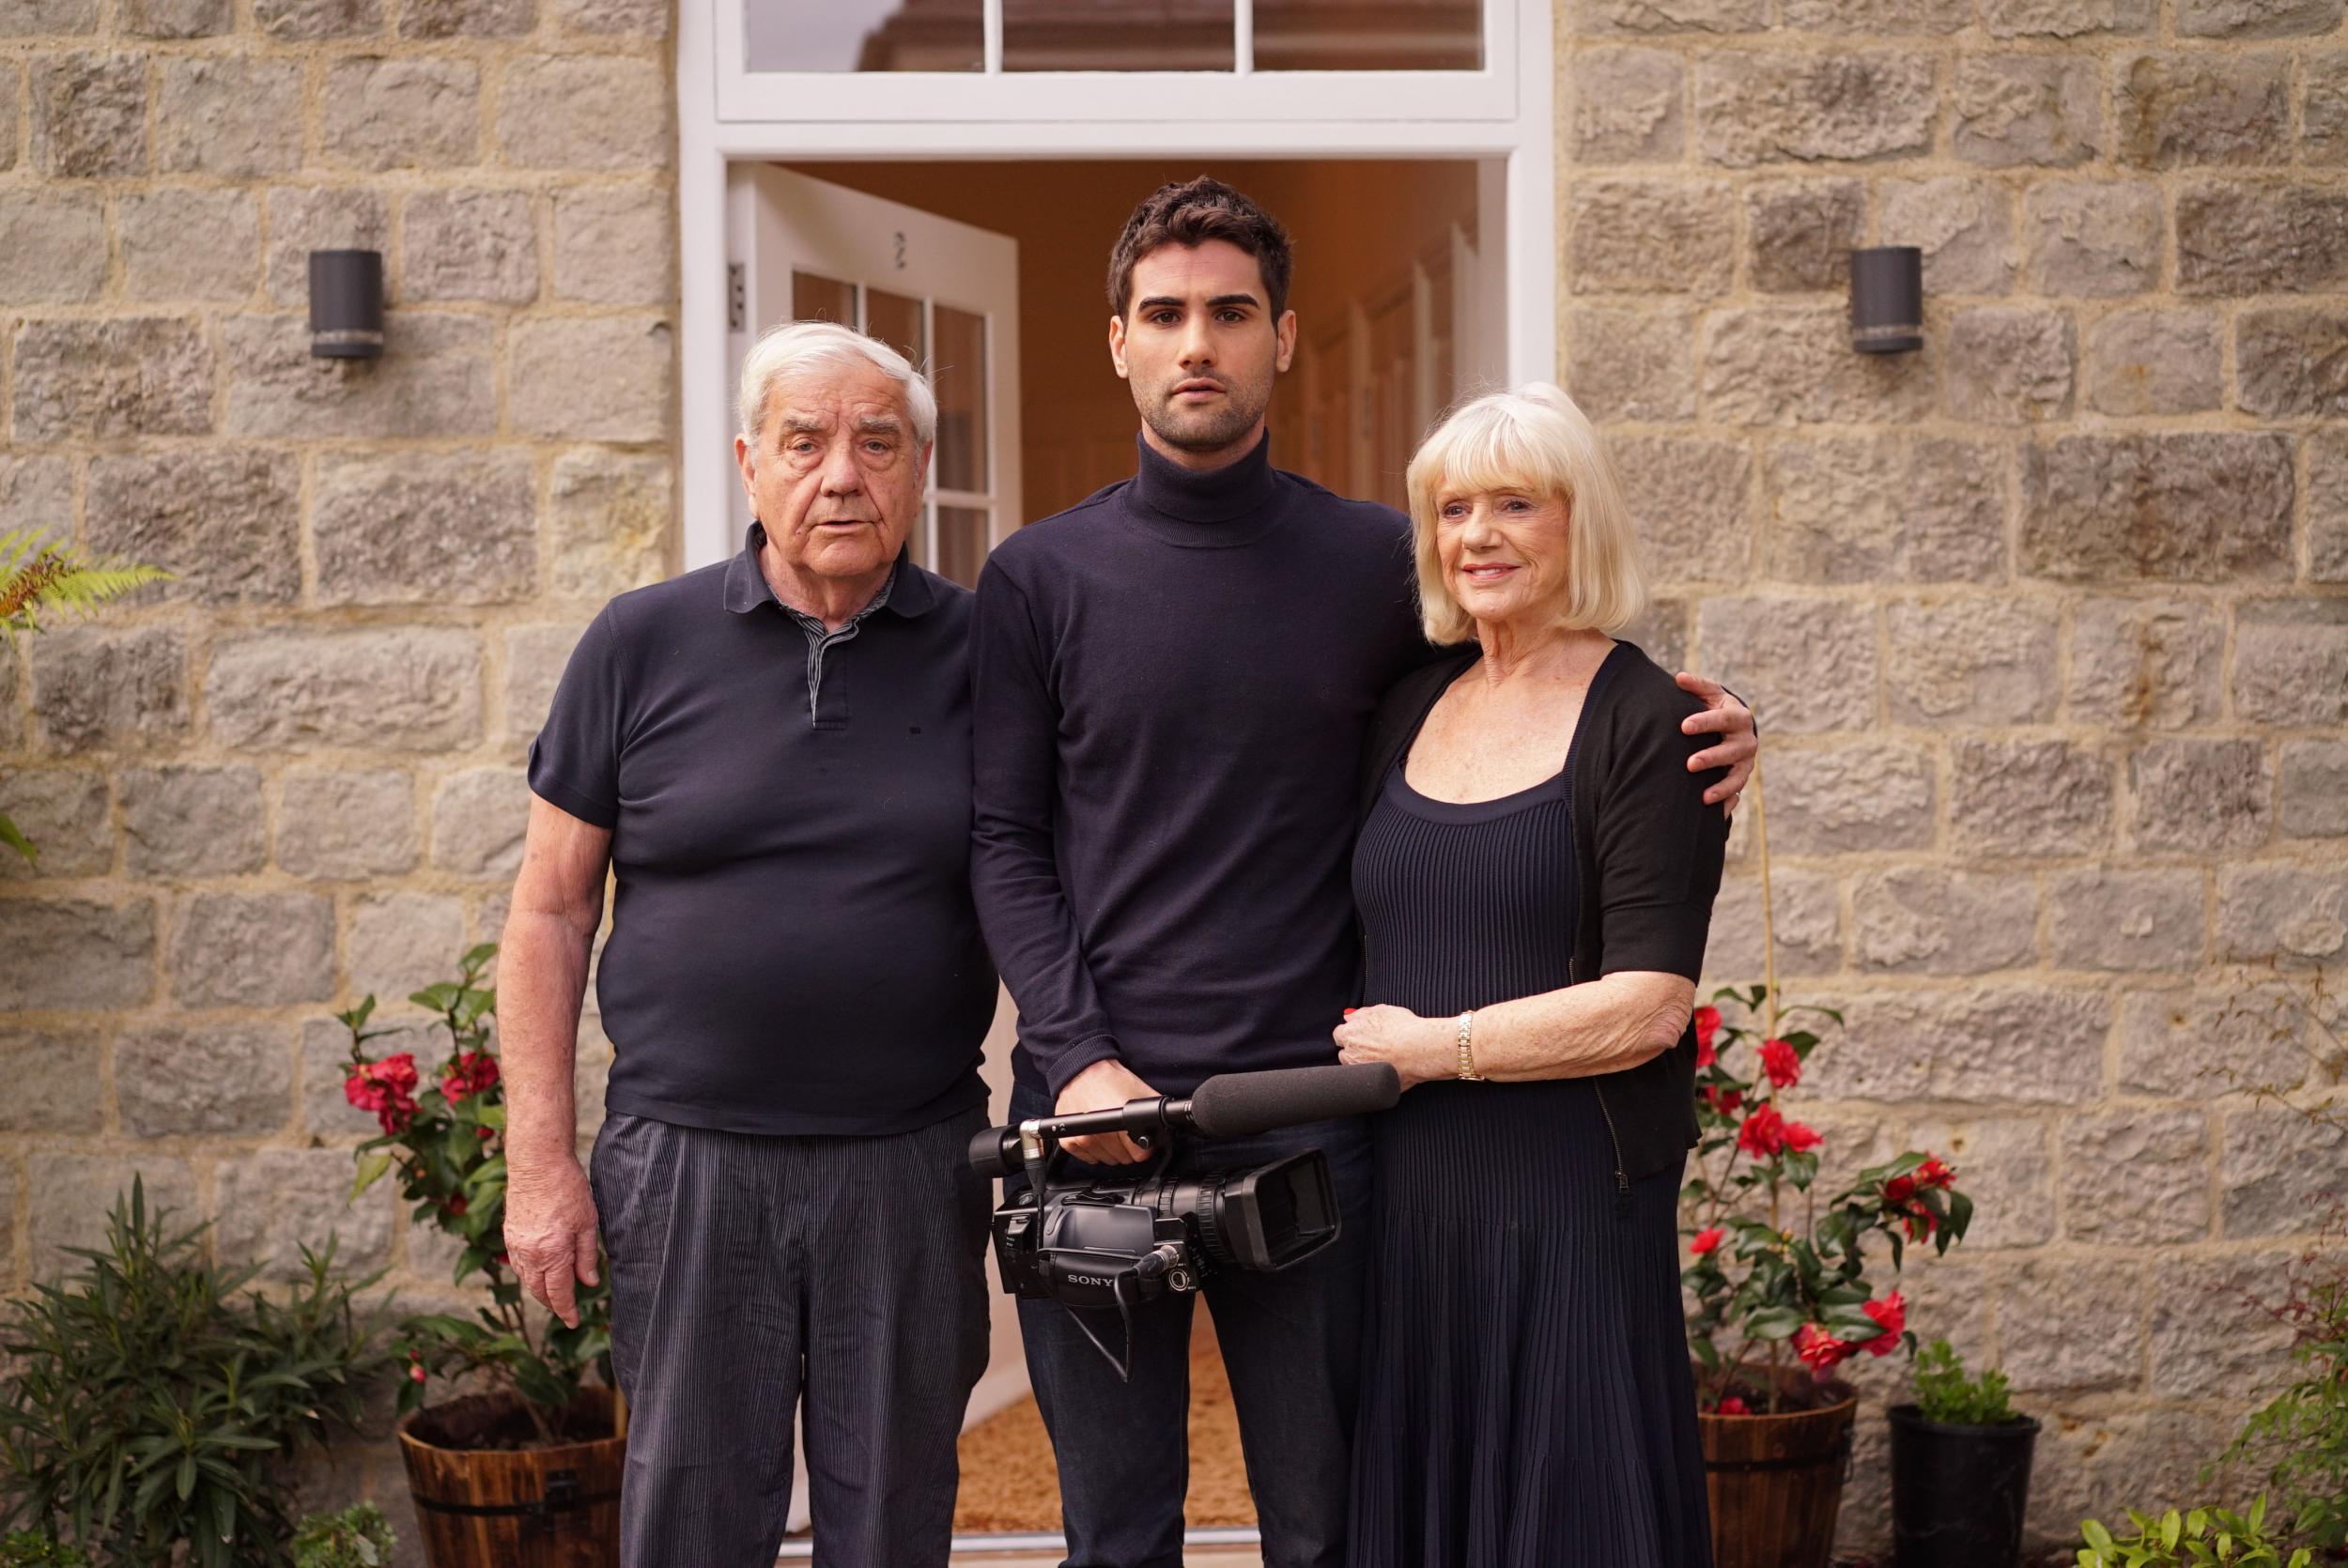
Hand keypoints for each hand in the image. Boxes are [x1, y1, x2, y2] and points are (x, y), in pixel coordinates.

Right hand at [504, 1151, 600, 1328]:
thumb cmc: (567, 1188)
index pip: (558, 1293)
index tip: (573, 1322)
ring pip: (526, 1279)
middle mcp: (529, 1254)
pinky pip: (517, 1264)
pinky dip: (529, 1273)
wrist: (537, 1163)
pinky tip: (539, 1270)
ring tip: (554, 1292)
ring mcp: (515, 1244)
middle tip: (566, 1309)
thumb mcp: (588, 1222)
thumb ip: (587, 1256)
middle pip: (539, 1291)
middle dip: (553, 1303)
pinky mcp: (509, 1234)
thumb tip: (588, 1284)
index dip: (566, 1311)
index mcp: (552, 1254)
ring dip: (539, 1289)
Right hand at [1054, 1058, 1159, 1164]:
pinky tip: (1097, 1134)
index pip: (1140, 1154)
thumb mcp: (1142, 1092)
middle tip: (1124, 1131)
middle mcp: (1098, 1132)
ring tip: (1110, 1130)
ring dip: (1111, 1150)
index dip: (1144, 1147)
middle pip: (1124, 1158)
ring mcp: (1082, 1138)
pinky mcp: (1069, 1141)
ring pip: (1108, 1160)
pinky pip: (1090, 1159)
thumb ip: (1157, 1113)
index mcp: (1118, 1120)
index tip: (1141, 1138)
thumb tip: (1170, 1128)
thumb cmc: (1111, 1079)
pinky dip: (1095, 1150)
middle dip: (1127, 1147)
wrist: (1083, 1071)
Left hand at [1334, 1004, 1452, 1089]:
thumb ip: (1360, 1013)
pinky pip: (1371, 1083)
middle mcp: (1351, 1055)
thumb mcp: (1381, 1011)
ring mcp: (1362, 1073)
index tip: (1362, 1034)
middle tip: (1374, 1046)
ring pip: (1356, 1069)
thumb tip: (1349, 1017)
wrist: (1421, 1050)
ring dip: (1363, 1064)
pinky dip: (1376, 1076)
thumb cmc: (1403, 1028)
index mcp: (1349, 1035)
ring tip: (1383, 1058)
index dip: (1351, 1033)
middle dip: (1354, 1050)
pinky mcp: (1375, 1086)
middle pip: (1345, 1053)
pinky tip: (1389, 1068)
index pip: (1339, 1034)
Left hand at [1674, 671, 1757, 813]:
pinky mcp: (1740, 779)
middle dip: (1712, 757)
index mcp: (1739, 717)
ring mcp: (1745, 763)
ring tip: (1703, 797)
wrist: (1734, 727)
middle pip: (1732, 751)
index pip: (1724, 719)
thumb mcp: (1710, 694)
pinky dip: (1727, 805)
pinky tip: (1715, 815)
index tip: (1683, 726)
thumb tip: (1679, 677)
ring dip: (1722, 787)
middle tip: (1690, 764)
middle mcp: (1746, 741)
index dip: (1705, 722)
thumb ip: (1696, 686)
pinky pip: (1737, 795)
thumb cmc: (1716, 708)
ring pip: (1738, 777)